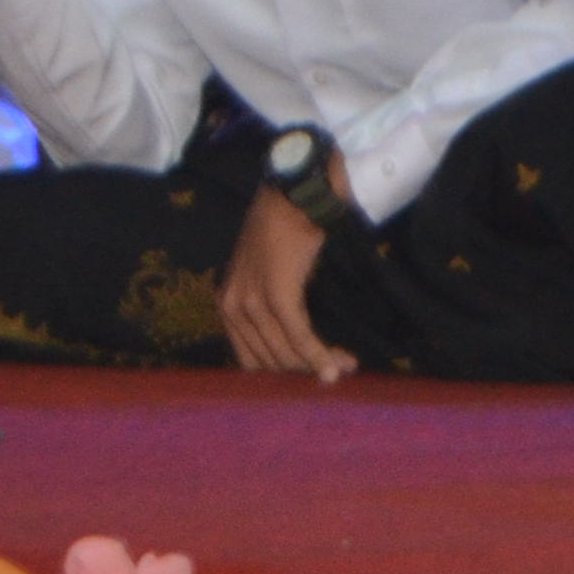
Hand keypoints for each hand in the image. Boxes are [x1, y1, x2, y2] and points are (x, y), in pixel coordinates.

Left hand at [219, 185, 358, 382]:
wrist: (293, 197)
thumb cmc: (284, 230)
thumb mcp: (262, 272)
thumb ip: (265, 304)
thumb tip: (290, 339)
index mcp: (226, 305)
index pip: (250, 358)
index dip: (282, 374)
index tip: (311, 376)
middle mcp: (231, 308)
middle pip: (269, 360)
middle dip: (304, 372)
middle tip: (338, 371)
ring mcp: (252, 303)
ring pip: (286, 352)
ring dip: (318, 364)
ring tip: (346, 366)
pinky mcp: (278, 297)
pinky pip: (299, 336)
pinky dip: (319, 354)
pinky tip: (336, 365)